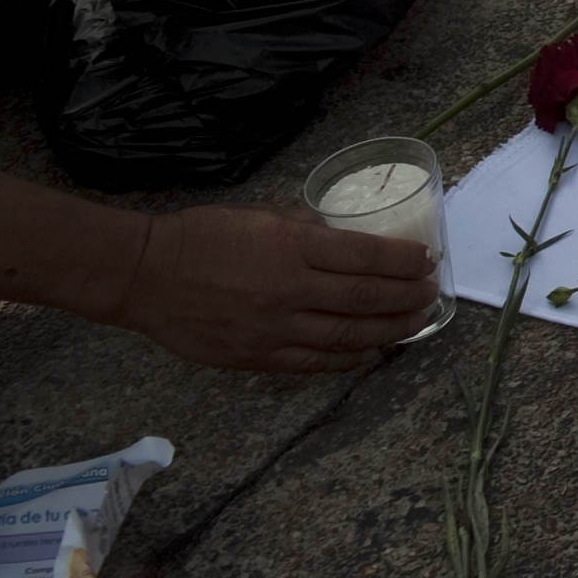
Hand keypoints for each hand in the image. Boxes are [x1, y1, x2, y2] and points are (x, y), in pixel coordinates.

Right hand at [101, 207, 437, 373]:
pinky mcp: (256, 356)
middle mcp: (290, 289)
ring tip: (417, 322)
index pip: (367, 256)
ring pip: (348, 335)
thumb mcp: (262, 215)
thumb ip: (307, 228)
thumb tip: (346, 236)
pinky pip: (315, 362)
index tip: (427, 260)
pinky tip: (370, 351)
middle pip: (367, 298)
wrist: (146, 276)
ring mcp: (274, 328)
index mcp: (293, 247)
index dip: (404, 261)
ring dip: (391, 330)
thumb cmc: (202, 236)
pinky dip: (348, 358)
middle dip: (408, 297)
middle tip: (431, 293)